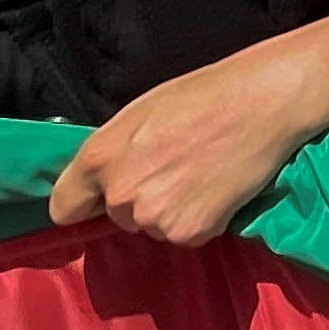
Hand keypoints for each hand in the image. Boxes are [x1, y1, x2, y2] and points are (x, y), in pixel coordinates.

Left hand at [47, 49, 320, 245]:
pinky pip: (186, 234)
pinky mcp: (191, 232)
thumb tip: (101, 183)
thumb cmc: (205, 95)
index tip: (102, 198)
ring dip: (172, 210)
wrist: (263, 102)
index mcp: (100, 158)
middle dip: (140, 198)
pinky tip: (219, 188)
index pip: (64, 208)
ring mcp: (155, 217)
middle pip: (117, 216)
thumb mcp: (141, 111)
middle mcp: (120, 194)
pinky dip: (202, 218)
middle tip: (176, 166)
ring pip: (153, 226)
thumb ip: (113, 151)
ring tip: (202, 173)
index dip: (85, 202)